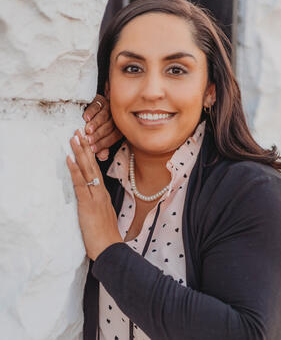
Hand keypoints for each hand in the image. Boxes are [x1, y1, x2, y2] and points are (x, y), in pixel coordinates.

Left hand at [66, 129, 122, 260]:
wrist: (110, 249)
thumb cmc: (106, 236)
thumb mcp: (102, 216)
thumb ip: (98, 205)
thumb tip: (92, 199)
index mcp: (103, 194)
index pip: (95, 170)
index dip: (89, 156)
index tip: (85, 143)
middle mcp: (101, 192)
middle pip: (92, 166)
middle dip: (85, 148)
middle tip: (79, 132)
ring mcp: (96, 196)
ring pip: (87, 170)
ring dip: (79, 153)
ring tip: (73, 138)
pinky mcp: (88, 204)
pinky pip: (81, 183)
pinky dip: (75, 170)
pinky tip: (70, 159)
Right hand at [83, 94, 121, 160]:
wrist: (97, 106)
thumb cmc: (100, 125)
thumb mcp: (102, 136)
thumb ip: (102, 147)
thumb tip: (103, 157)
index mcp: (119, 129)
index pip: (112, 137)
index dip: (102, 144)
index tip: (92, 149)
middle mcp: (115, 118)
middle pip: (108, 128)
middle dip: (98, 135)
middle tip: (88, 140)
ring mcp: (109, 108)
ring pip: (103, 117)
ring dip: (95, 124)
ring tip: (88, 130)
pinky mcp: (101, 100)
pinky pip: (97, 106)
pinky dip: (91, 111)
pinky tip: (86, 117)